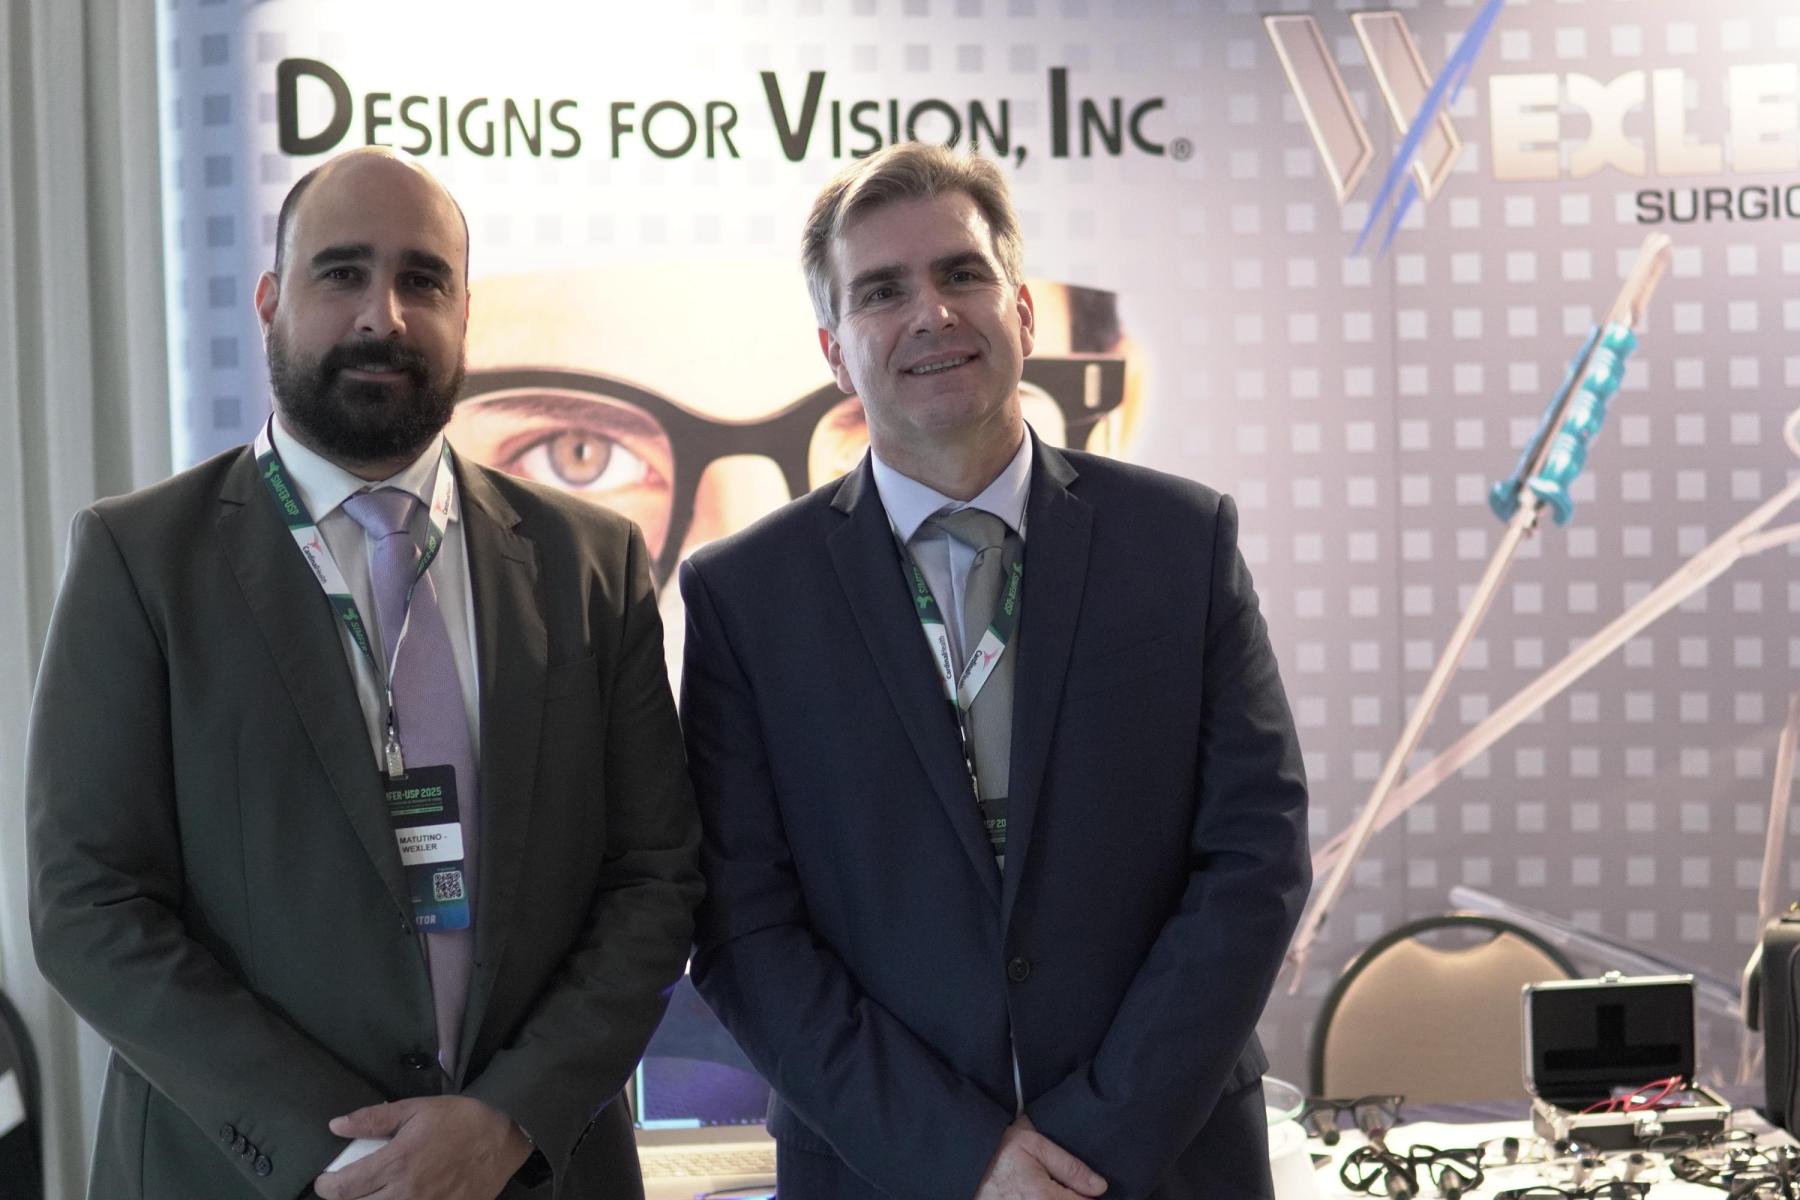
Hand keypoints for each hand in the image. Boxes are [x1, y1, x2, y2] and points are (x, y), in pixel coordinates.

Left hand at [313, 1096, 533, 1199]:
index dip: (327, 1186)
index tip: (325, 1181)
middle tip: (348, 1188)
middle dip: (345, 1198)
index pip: (345, 1187)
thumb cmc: (459, 1119)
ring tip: (371, 1194)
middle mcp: (405, 1192)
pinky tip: (397, 1198)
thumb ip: (374, 1119)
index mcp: (396, 1162)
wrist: (503, 1137)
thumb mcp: (415, 1110)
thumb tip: (336, 1125)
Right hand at [973, 1115, 1106, 1199]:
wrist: (966, 1158)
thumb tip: (1100, 1187)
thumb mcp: (1035, 1145)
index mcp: (1043, 1197)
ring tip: (1045, 1187)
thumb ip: (1070, 1166)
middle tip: (1056, 1183)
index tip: (1084, 1185)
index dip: (1088, 1194)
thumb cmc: (999, 1148)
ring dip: (1058, 1198)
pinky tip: (1036, 1193)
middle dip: (1071, 1197)